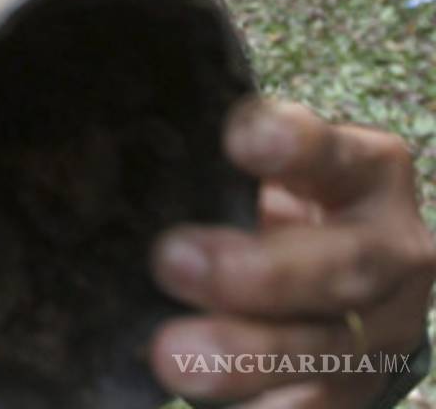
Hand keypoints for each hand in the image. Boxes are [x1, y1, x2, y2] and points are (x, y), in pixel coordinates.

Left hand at [148, 99, 434, 406]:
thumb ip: (219, 163)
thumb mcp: (259, 168)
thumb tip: (130, 161)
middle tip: (174, 261)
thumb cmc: (268, 200)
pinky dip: (261, 406)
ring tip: (174, 357)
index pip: (332, 153)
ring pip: (325, 349)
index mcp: (365, 171)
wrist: (329, 272)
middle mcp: (392, 248)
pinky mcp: (358, 385)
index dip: (292, 146)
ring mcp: (383, 326)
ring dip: (248, 356)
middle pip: (341, 264)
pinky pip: (314, 406)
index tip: (240, 140)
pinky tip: (211, 401)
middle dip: (259, 272)